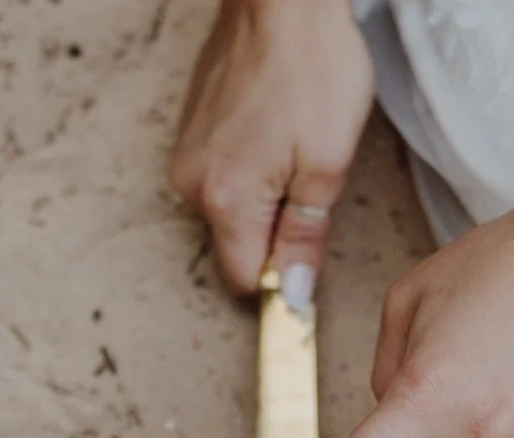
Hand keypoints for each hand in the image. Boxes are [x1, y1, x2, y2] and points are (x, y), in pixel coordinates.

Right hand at [169, 0, 375, 303]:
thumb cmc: (311, 67)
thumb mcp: (326, 164)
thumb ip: (305, 237)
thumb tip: (292, 294)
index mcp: (227, 200)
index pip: (246, 280)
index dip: (281, 276)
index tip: (307, 259)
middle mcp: (193, 183)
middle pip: (238, 244)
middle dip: (277, 229)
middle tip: (311, 178)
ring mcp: (187, 154)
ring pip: (231, 208)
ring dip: (265, 194)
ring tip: (293, 142)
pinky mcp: (192, 130)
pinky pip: (223, 173)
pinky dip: (250, 164)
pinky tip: (275, 126)